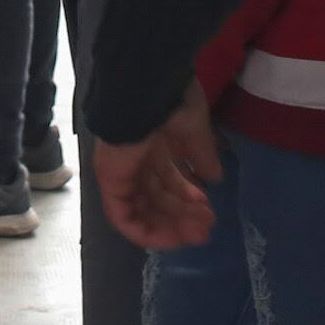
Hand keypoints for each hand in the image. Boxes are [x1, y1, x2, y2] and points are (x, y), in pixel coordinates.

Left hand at [94, 83, 220, 252]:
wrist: (148, 87)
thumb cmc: (171, 99)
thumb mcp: (194, 129)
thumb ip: (202, 154)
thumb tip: (214, 177)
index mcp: (156, 143)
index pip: (169, 181)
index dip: (189, 199)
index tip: (210, 210)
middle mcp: (138, 159)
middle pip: (159, 199)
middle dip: (184, 216)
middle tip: (208, 227)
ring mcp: (123, 169)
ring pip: (144, 210)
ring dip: (170, 226)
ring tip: (198, 232)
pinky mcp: (111, 179)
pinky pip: (123, 215)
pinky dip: (145, 231)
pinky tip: (172, 237)